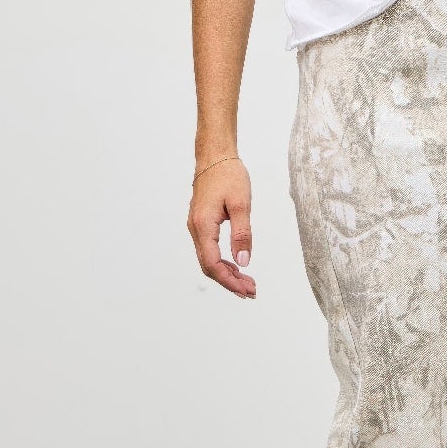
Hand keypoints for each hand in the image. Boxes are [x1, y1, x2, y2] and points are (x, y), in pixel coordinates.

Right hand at [187, 157, 255, 296]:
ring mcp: (196, 227)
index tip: (246, 290)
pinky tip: (237, 266)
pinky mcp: (201, 224)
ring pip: (208, 259)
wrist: (214, 156)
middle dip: (229, 281)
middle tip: (251, 291)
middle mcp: (195, 229)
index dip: (229, 281)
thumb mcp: (242, 204)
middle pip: (208, 266)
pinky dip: (222, 261)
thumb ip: (242, 234)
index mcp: (203, 225)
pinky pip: (209, 250)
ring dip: (226, 273)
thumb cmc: (228, 175)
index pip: (212, 263)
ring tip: (247, 282)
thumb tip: (244, 262)